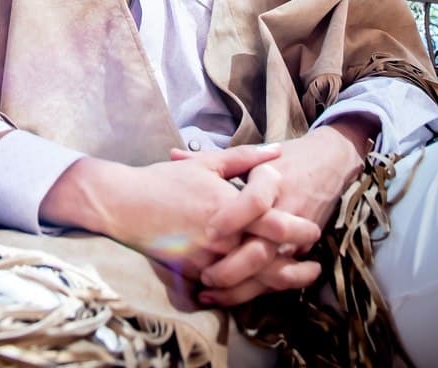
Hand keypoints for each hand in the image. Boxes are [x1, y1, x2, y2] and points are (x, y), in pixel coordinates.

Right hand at [40, 143, 318, 280]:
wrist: (125, 205)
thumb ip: (245, 158)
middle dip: (296, 260)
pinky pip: (228, 286)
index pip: (276, 223)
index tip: (312, 228)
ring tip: (293, 275)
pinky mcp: (194, 274)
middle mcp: (221, 236)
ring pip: (252, 278)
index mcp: (228, 205)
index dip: (300, 229)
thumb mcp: (206, 162)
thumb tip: (277, 151)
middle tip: (310, 258)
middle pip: (270, 258)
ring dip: (276, 279)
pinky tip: (256, 280)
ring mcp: (208, 259)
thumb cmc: (165, 180)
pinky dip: (246, 285)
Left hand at [197, 119, 376, 305]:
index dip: (233, 218)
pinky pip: (280, 277)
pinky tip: (231, 296)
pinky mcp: (303, 250)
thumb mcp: (251, 155)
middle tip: (204, 276)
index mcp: (271, 179)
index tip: (210, 231)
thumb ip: (213, 159)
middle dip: (233, 267)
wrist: (329, 163)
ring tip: (210, 293)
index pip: (255, 201)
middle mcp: (285, 209)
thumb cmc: (285, 158)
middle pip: (264, 247)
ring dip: (241, 288)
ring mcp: (296, 235)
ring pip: (271, 271)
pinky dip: (257, 290)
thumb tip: (174, 155)